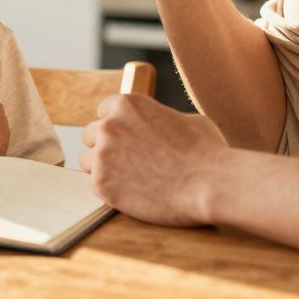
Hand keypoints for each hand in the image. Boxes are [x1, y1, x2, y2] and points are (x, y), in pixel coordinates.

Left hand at [80, 94, 229, 226]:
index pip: (103, 111)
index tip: (126, 140)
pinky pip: (94, 185)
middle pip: (90, 135)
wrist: (211, 184)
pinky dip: (109, 190)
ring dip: (103, 169)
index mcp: (126, 104)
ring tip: (130, 180)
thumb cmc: (207, 151)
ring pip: (87, 161)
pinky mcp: (101, 183)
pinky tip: (131, 194)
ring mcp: (102, 154)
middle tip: (128, 163)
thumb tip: (156, 123)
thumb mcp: (184, 119)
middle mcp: (109, 125)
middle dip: (106, 147)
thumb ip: (159, 118)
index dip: (116, 126)